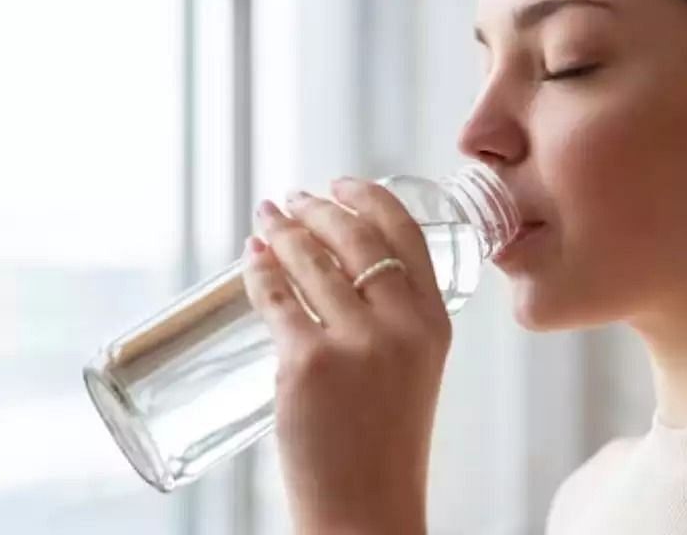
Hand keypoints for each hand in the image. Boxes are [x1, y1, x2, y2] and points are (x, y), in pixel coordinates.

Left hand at [242, 177, 448, 534]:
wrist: (367, 508)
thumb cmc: (384, 446)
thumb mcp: (415, 371)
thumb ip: (394, 322)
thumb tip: (334, 271)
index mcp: (436, 322)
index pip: (406, 234)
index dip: (370, 199)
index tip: (343, 184)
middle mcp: (402, 325)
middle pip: (355, 238)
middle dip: (317, 209)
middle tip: (293, 200)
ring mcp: (355, 344)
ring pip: (311, 262)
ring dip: (283, 231)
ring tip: (266, 220)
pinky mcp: (308, 365)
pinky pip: (275, 300)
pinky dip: (258, 271)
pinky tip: (251, 259)